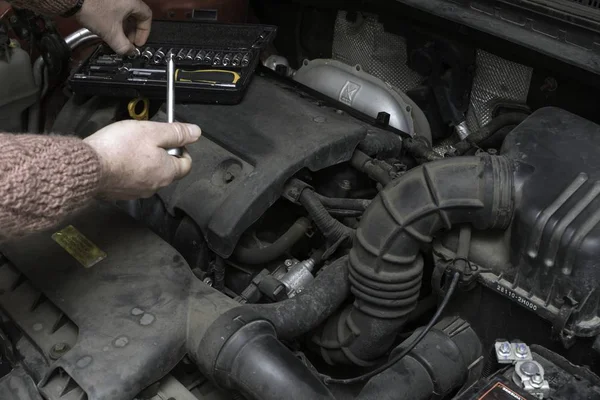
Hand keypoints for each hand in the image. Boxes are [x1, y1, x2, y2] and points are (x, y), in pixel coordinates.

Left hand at [76, 0, 151, 54]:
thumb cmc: (92, 9)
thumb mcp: (111, 33)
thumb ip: (123, 46)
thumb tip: (129, 52)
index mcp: (132, 2)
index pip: (147, 17)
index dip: (144, 33)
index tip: (137, 42)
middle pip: (136, 16)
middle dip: (132, 31)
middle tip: (127, 42)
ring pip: (125, 13)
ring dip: (123, 27)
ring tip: (116, 37)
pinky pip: (115, 10)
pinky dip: (115, 20)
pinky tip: (107, 28)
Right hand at [84, 120, 200, 198]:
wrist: (87, 167)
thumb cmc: (121, 147)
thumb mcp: (152, 132)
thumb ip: (176, 132)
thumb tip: (196, 133)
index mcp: (167, 173)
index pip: (186, 164)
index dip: (181, 148)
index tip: (168, 137)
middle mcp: (155, 187)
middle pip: (168, 170)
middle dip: (161, 153)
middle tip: (146, 139)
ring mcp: (136, 192)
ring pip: (149, 175)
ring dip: (144, 161)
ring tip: (129, 146)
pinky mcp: (119, 193)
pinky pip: (131, 180)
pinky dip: (128, 169)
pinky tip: (117, 158)